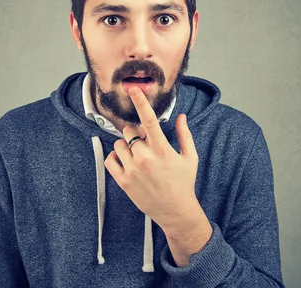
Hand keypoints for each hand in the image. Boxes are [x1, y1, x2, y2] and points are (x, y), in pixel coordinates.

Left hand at [104, 86, 201, 231]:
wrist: (175, 211)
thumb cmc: (184, 182)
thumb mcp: (190, 157)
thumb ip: (184, 135)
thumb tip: (181, 116)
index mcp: (162, 149)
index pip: (149, 120)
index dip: (140, 102)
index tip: (133, 89)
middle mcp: (145, 158)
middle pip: (130, 131)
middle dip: (135, 133)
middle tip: (144, 143)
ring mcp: (132, 170)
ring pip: (119, 144)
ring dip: (126, 146)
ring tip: (137, 155)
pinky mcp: (123, 181)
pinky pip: (110, 159)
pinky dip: (115, 157)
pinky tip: (126, 161)